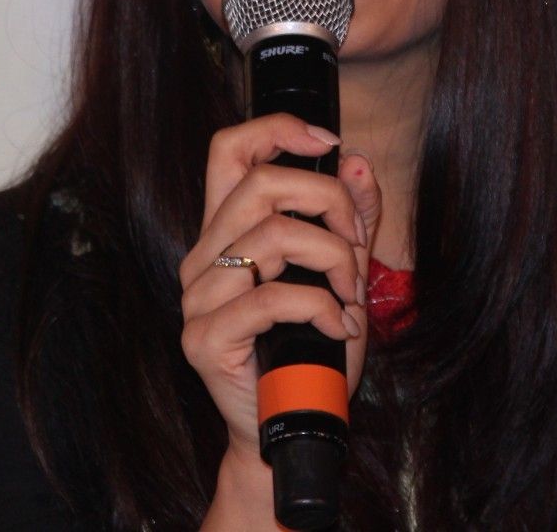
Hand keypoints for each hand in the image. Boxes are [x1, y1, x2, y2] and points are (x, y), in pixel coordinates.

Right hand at [179, 114, 382, 474]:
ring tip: (350, 296)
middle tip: (356, 245)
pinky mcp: (206, 338)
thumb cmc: (311, 350)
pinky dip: (321, 307)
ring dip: (333, 261)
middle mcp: (205, 256)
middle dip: (329, 203)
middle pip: (261, 184)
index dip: (276, 129)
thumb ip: (351, 219)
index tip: (328, 140)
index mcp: (228, 231)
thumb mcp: (342, 275)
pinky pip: (273, 297)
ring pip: (273, 236)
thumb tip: (357, 163)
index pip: (229, 151)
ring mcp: (199, 297)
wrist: (289, 426)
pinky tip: (338, 327)